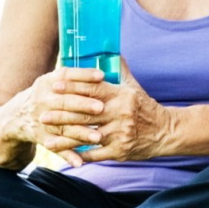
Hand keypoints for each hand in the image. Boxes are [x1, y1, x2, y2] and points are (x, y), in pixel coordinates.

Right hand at [0, 67, 109, 162]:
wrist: (14, 117)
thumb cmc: (46, 96)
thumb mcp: (52, 83)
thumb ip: (75, 78)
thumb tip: (108, 70)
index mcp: (47, 82)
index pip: (66, 75)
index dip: (83, 75)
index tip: (101, 76)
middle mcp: (41, 98)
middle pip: (64, 101)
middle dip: (83, 104)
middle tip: (101, 108)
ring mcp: (39, 118)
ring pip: (62, 126)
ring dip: (79, 133)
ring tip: (97, 137)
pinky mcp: (39, 136)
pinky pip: (55, 147)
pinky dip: (67, 155)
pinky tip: (80, 162)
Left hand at [36, 65, 173, 164]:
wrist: (166, 131)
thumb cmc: (146, 108)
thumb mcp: (134, 88)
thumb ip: (120, 71)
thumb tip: (111, 52)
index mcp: (121, 96)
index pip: (93, 89)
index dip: (72, 86)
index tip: (54, 85)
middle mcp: (120, 114)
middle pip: (85, 114)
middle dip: (61, 115)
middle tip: (42, 115)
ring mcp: (120, 133)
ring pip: (87, 136)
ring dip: (65, 139)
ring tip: (46, 140)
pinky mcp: (120, 150)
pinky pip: (95, 154)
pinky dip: (79, 155)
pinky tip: (66, 155)